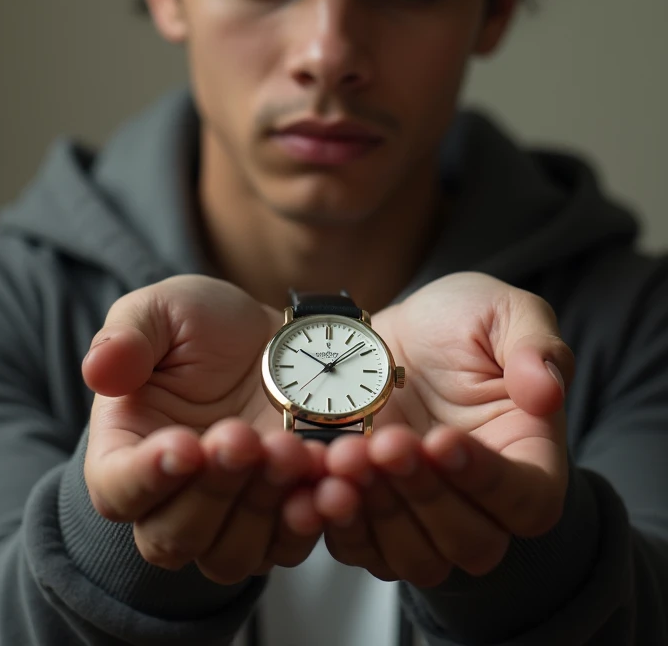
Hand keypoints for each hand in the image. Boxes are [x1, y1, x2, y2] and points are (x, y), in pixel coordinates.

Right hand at [83, 276, 324, 582]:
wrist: (285, 339)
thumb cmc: (213, 327)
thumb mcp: (166, 309)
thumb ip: (129, 335)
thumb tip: (97, 368)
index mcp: (127, 449)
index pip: (116, 490)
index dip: (145, 478)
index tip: (184, 446)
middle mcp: (173, 499)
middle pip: (174, 535)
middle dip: (213, 488)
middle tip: (244, 437)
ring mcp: (230, 519)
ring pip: (232, 554)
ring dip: (262, 507)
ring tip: (293, 449)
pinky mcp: (282, 521)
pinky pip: (291, 547)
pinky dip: (312, 519)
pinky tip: (330, 480)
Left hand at [311, 273, 574, 585]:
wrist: (389, 336)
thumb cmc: (456, 324)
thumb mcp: (502, 311)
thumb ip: (537, 345)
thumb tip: (548, 392)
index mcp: (529, 461)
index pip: (526, 500)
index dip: (487, 480)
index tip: (443, 440)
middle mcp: (482, 506)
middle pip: (470, 542)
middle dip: (423, 494)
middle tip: (386, 443)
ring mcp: (426, 522)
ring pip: (416, 557)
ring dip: (378, 512)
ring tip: (346, 456)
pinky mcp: (374, 523)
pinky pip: (360, 549)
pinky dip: (337, 522)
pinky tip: (318, 482)